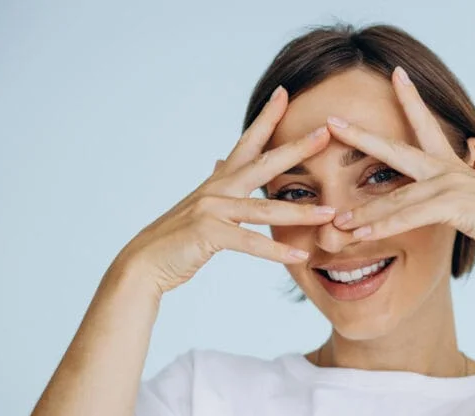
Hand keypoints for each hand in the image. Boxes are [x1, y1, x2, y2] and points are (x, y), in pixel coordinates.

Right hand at [113, 86, 335, 294]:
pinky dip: (276, 250)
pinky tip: (299, 255)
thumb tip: (220, 160)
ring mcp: (211, 209)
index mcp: (218, 180)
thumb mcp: (198, 204)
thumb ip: (215, 182)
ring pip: (265, 208)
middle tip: (326, 133)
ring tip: (330, 213)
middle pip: (263, 163)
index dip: (266, 117)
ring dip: (300, 212)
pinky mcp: (209, 233)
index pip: (247, 142)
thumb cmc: (176, 237)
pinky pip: (250, 241)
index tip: (284, 93)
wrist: (144, 262)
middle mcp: (216, 188)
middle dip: (297, 148)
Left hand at [326, 67, 474, 260]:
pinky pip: (408, 217)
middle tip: (332, 122)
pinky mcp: (452, 205)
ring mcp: (448, 185)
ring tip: (336, 222)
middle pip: (395, 150)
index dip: (409, 100)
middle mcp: (446, 169)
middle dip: (361, 136)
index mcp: (452, 164)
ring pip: (394, 198)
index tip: (396, 74)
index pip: (425, 125)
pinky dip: (383, 226)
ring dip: (363, 213)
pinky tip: (360, 233)